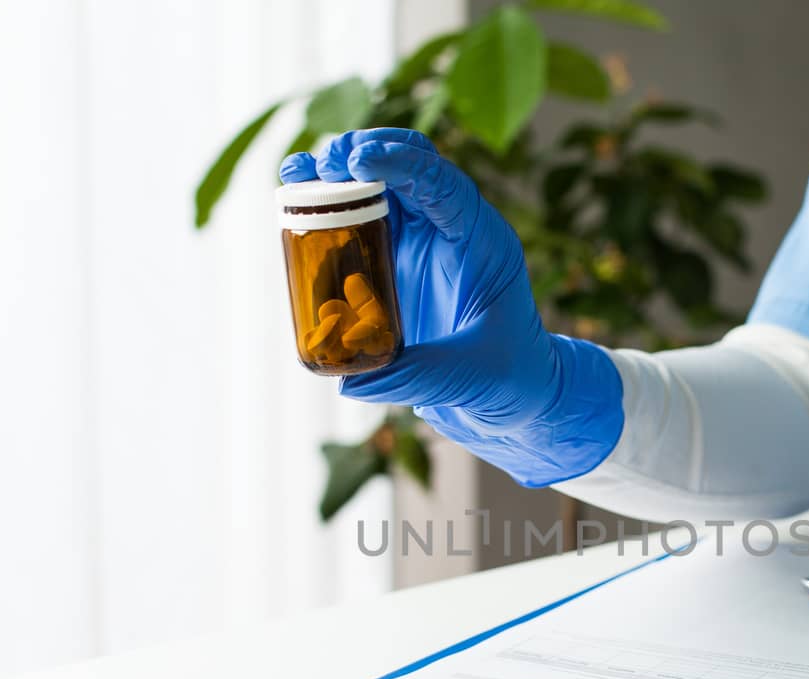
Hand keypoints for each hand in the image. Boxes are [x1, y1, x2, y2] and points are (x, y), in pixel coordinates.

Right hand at [281, 129, 623, 486]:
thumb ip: (419, 375)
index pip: (441, 183)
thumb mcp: (473, 377)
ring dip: (333, 173)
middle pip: (404, 166)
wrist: (517, 395)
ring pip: (374, 186)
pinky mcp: (393, 261)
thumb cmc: (511, 379)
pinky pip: (356, 221)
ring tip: (295, 175)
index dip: (400, 163)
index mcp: (480, 240)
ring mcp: (419, 241)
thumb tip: (351, 381)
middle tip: (321, 165)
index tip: (357, 160)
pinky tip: (292, 206)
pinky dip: (326, 208)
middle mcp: (448, 229)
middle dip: (360, 153)